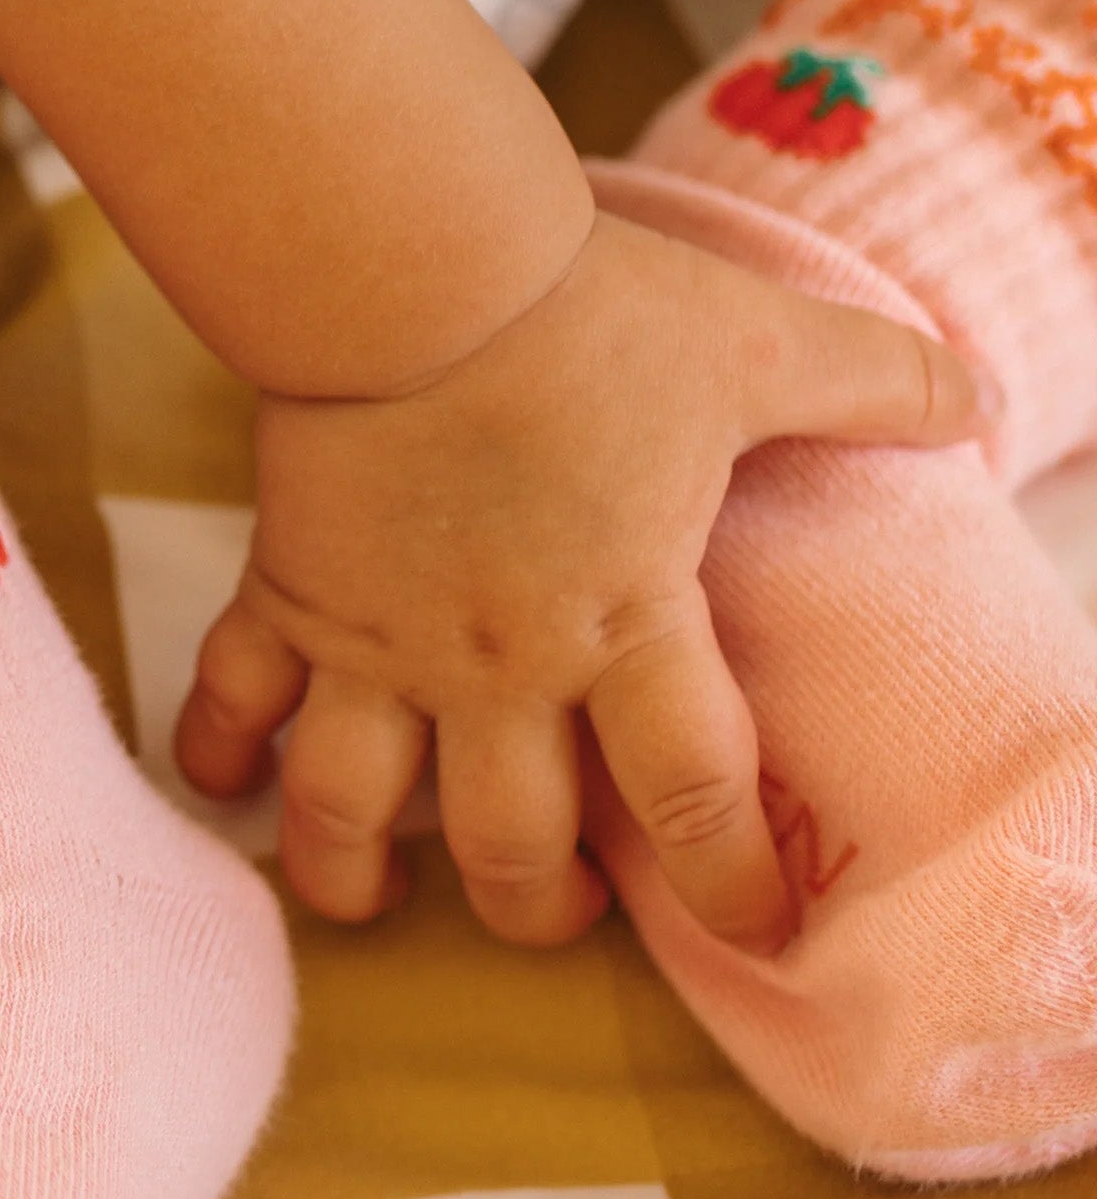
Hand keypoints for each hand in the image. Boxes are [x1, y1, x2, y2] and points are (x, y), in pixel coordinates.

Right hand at [176, 211, 992, 947]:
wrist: (419, 271)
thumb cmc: (588, 315)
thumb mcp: (757, 345)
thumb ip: (872, 382)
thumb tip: (982, 394)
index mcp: (619, 621)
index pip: (693, 792)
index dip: (731, 881)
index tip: (759, 926)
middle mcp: (493, 668)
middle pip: (509, 846)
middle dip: (534, 911)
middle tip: (558, 911)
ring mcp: (377, 647)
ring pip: (350, 812)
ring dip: (354, 876)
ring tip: (372, 899)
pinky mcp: (291, 601)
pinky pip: (234, 702)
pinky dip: (217, 756)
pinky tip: (219, 790)